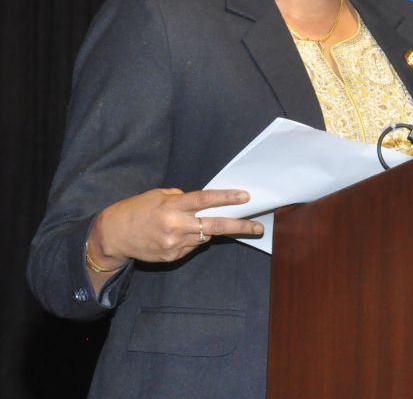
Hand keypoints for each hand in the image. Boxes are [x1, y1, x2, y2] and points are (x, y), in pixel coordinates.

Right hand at [89, 188, 262, 268]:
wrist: (113, 235)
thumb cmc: (137, 210)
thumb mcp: (159, 196)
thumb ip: (182, 199)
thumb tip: (204, 205)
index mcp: (172, 207)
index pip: (204, 200)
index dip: (226, 198)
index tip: (245, 196)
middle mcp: (175, 226)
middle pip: (215, 226)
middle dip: (240, 227)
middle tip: (258, 228)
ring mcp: (174, 244)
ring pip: (204, 237)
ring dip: (206, 230)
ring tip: (189, 225)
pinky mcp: (172, 257)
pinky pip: (191, 247)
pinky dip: (191, 239)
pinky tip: (174, 235)